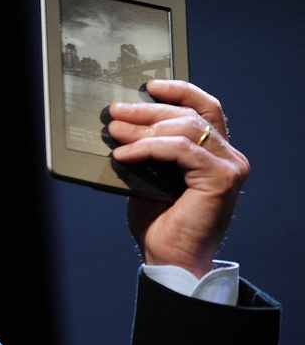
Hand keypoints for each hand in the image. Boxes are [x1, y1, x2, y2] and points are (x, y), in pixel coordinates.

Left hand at [107, 79, 249, 277]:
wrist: (169, 258)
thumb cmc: (160, 222)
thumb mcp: (149, 175)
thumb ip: (148, 149)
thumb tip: (121, 123)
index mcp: (213, 152)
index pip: (203, 108)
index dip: (178, 91)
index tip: (149, 86)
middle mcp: (228, 156)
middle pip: (189, 115)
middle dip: (147, 110)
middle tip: (115, 112)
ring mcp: (228, 166)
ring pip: (185, 128)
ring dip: (143, 127)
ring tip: (114, 131)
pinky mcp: (221, 179)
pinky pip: (180, 150)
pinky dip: (148, 148)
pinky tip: (125, 154)